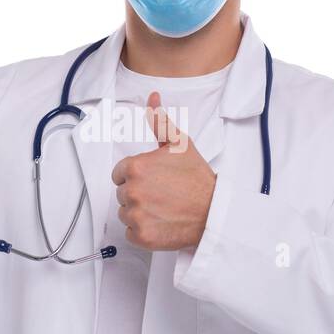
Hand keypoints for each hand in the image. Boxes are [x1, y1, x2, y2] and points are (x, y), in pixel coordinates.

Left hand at [111, 92, 217, 250]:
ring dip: (139, 212)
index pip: (120, 173)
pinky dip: (143, 231)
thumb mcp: (180, 145)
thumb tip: (152, 98)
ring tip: (162, 208)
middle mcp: (132, 191)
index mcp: (136, 167)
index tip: (154, 180)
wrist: (213, 212)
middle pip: (122, 193)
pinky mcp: (141, 236)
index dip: (136, 176)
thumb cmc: (196, 179)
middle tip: (162, 194)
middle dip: (138, 193)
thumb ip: (160, 122)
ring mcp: (135, 215)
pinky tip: (160, 222)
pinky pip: (130, 233)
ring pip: (125, 213)